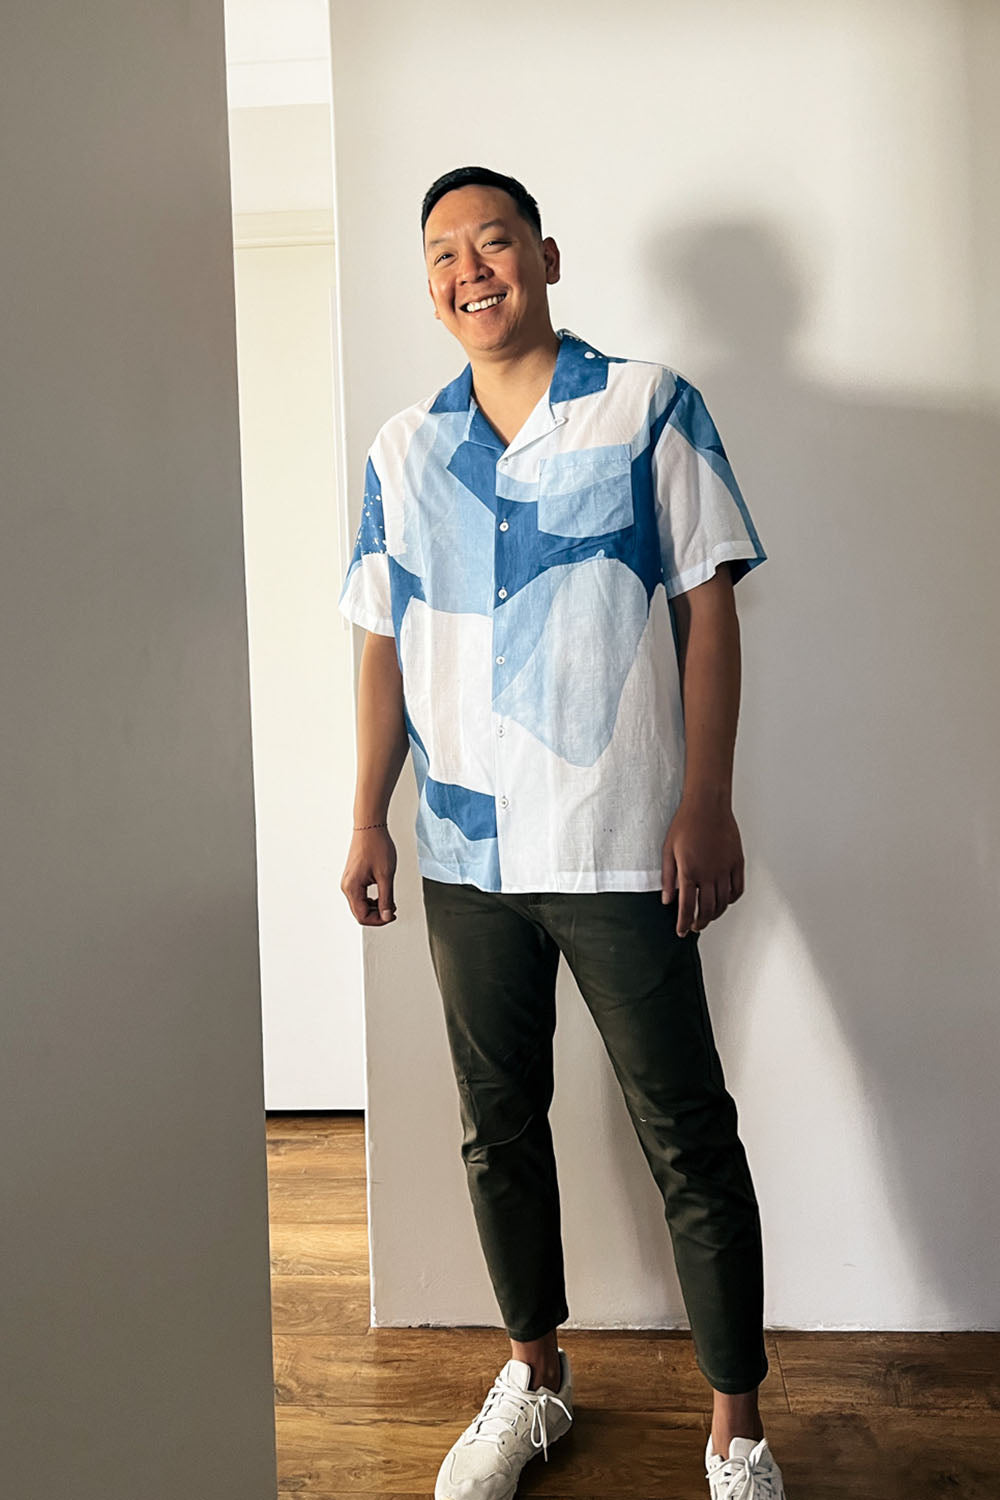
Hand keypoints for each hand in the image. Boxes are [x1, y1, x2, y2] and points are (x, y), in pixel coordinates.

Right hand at [341, 827, 397, 925]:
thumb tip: (386, 915)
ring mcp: (349, 881)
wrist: (370, 827)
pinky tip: (383, 894)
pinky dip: (372, 899)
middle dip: (377, 914)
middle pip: (360, 912)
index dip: (379, 920)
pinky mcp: (353, 877)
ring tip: (390, 901)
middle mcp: (347, 886)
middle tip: (392, 910)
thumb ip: (386, 898)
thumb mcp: (385, 875)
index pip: (362, 916)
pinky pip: (361, 895)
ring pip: (360, 905)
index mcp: (352, 888)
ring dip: (375, 907)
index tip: (391, 915)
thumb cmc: (376, 846)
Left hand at [661, 795, 744, 936]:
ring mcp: (725, 869)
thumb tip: (667, 900)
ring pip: (723, 902)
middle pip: (707, 909)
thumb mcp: (668, 850)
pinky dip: (731, 900)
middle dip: (700, 922)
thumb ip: (668, 877)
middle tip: (694, 926)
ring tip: (707, 916)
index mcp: (689, 871)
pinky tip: (724, 900)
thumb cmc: (685, 824)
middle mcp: (709, 874)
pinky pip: (737, 889)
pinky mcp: (737, 862)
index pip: (687, 907)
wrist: (707, 805)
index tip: (681, 931)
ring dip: (715, 914)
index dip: (683, 923)